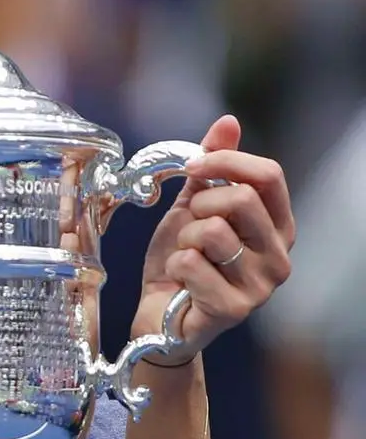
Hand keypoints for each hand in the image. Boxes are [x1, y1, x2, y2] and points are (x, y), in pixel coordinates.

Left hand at [134, 115, 294, 353]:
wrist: (159, 316)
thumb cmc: (182, 261)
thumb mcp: (194, 207)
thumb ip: (213, 168)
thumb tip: (228, 122)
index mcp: (277, 226)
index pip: (269, 175)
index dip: (226, 161)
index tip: (193, 167)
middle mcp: (279, 255)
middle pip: (241, 200)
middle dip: (199, 206)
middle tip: (188, 227)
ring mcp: (262, 286)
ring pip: (212, 232)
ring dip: (184, 240)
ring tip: (186, 257)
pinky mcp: (235, 309)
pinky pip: (192, 264)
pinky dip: (174, 266)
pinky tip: (180, 282)